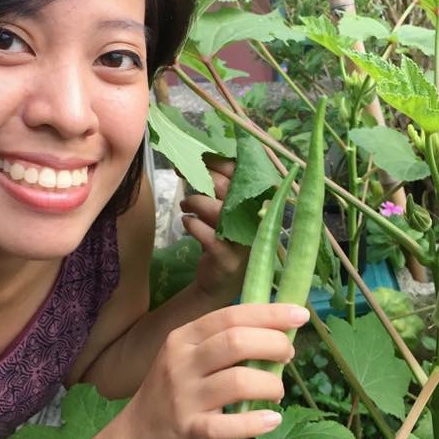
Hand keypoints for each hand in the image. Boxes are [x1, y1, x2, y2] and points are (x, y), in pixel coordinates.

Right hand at [110, 303, 308, 438]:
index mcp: (184, 338)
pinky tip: (272, 421)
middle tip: (288, 355)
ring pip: (238, 381)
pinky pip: (229, 425)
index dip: (269, 314)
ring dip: (271, 384)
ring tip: (277, 391)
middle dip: (273, 344)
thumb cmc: (174, 394)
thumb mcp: (188, 359)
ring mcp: (183, 397)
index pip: (231, 316)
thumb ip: (223, 345)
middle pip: (236, 342)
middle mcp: (181, 363)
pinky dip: (257, 423)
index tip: (299, 314)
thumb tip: (278, 334)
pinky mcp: (188, 430)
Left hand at [179, 157, 247, 305]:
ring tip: (185, 205)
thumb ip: (218, 190)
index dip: (217, 162)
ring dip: (194, 201)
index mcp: (256, 204)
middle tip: (182, 173)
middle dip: (203, 177)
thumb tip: (196, 160)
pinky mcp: (227, 258)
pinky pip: (207, 234)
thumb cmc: (223, 240)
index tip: (197, 155)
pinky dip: (192, 224)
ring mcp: (243, 241)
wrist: (219, 283)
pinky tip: (187, 223)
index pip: (240, 173)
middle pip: (228, 188)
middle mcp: (254, 220)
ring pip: (217, 209)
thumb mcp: (225, 212)